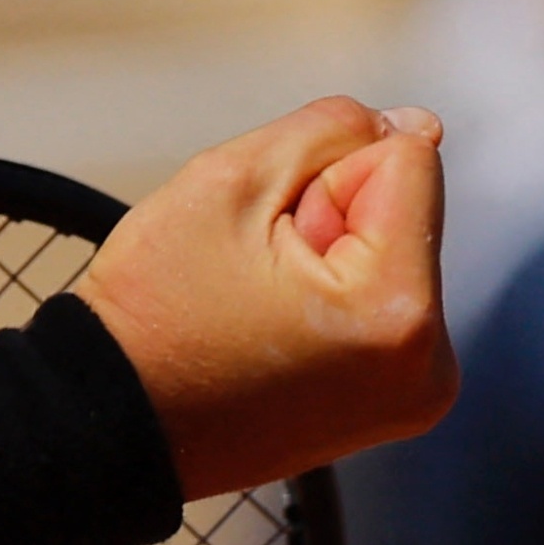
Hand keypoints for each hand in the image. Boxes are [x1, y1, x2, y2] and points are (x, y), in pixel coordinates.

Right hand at [75, 98, 455, 496]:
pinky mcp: (393, 402)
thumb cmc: (157, 317)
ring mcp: (414, 394)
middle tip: (255, 271)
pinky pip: (378, 299)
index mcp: (398, 313)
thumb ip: (331, 131)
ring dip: (328, 252)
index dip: (324, 173)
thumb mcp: (232, 178)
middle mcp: (429, 367)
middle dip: (329, 215)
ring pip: (388, 249)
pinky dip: (331, 293)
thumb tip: (412, 125)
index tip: (272, 232)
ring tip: (258, 300)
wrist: (115, 419)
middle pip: (403, 208)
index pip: (407, 160)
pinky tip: (272, 323)